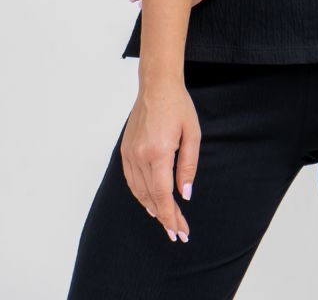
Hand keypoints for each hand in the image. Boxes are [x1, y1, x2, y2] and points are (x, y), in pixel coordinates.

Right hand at [120, 78, 199, 243]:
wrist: (156, 86)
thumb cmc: (178, 106)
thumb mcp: (192, 134)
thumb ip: (188, 165)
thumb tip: (185, 194)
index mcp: (159, 151)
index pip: (163, 194)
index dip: (171, 216)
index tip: (179, 232)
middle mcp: (140, 155)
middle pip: (151, 197)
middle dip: (164, 217)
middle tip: (177, 231)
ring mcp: (129, 153)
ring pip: (138, 191)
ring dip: (152, 208)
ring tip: (165, 220)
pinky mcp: (125, 150)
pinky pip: (131, 180)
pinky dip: (140, 194)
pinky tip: (150, 201)